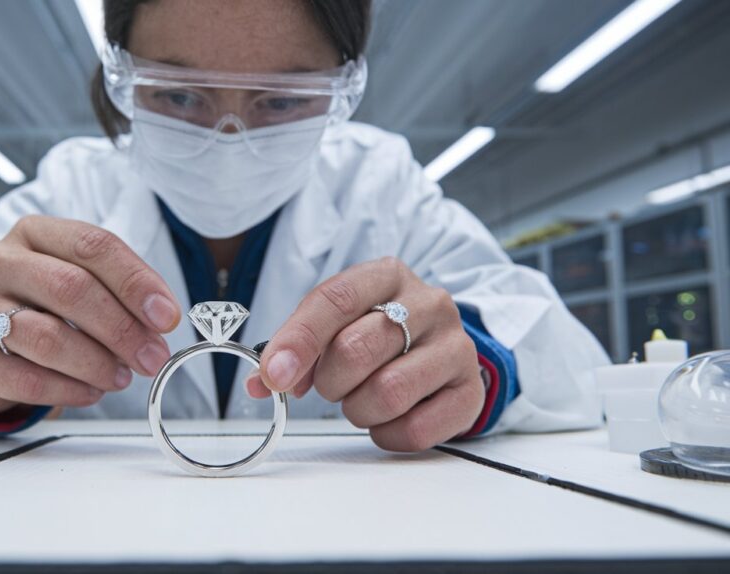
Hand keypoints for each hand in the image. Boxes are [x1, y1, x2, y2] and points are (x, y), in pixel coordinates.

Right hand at [0, 216, 180, 413]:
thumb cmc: (46, 308)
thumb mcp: (82, 283)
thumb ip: (120, 293)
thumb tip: (162, 318)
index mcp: (32, 233)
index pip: (91, 245)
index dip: (136, 282)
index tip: (167, 316)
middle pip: (70, 287)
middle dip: (122, 328)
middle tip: (152, 356)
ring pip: (47, 337)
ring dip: (97, 363)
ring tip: (121, 377)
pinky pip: (25, 379)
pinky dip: (68, 390)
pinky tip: (90, 391)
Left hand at [246, 257, 484, 450]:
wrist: (436, 350)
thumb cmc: (376, 333)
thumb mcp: (335, 324)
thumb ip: (295, 347)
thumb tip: (262, 383)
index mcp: (387, 275)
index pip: (337, 298)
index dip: (299, 339)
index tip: (274, 374)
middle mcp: (429, 303)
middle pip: (357, 349)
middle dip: (329, 381)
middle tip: (330, 386)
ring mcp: (456, 346)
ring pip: (387, 392)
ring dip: (358, 408)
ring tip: (361, 399)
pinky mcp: (470, 392)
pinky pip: (414, 429)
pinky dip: (386, 434)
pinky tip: (387, 419)